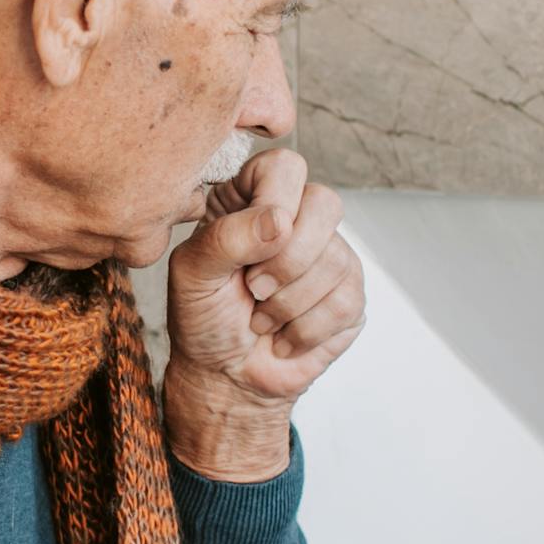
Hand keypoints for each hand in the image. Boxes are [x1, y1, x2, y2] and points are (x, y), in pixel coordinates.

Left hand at [164, 147, 366, 479]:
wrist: (225, 377)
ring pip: (337, 259)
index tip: (251, 248)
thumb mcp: (192, 274)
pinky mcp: (351, 295)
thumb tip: (281, 220)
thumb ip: (226, 237)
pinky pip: (345, 300)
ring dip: (289, 304)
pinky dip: (305, 330)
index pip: (285, 166)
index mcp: (253, 199)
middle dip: (288, 259)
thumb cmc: (203, 318)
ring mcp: (330, 254)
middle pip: (325, 203)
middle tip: (254, 289)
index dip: (276, 202)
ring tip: (261, 319)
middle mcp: (297, 219)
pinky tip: (284, 337)